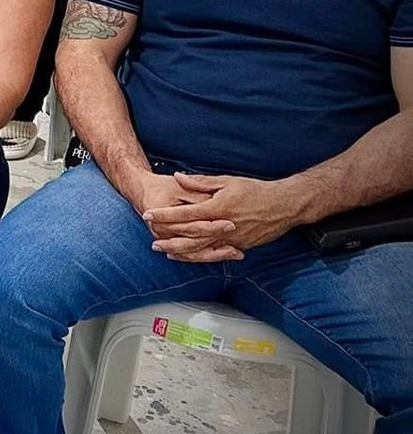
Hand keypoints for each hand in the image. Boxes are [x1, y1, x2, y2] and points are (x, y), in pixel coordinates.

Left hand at [140, 173, 303, 262]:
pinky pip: (216, 254)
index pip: (184, 213)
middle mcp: (223, 226)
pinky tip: (189, 256)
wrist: (284, 206)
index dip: (164, 215)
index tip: (148, 215)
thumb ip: (199, 182)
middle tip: (153, 242)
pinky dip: (200, 256)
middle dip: (169, 240)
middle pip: (190, 236)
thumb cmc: (255, 190)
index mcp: (217, 207)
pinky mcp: (240, 246)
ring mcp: (232, 239)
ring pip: (202, 249)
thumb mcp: (226, 181)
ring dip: (182, 252)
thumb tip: (177, 177)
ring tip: (166, 252)